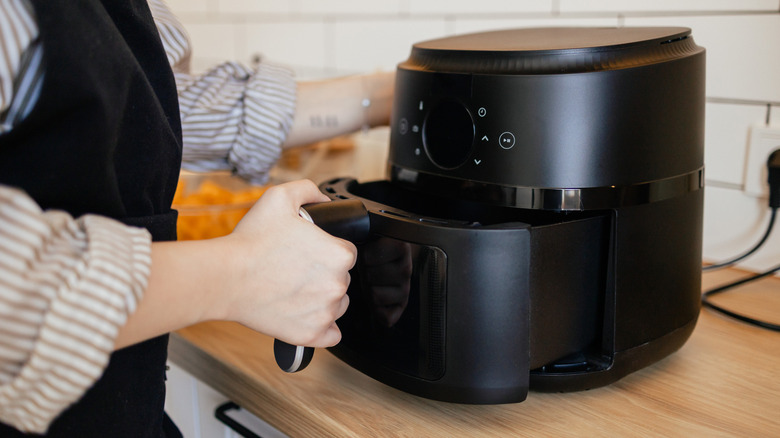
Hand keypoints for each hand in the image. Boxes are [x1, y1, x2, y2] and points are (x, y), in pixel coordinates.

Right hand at [217, 180, 356, 346]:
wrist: (224, 277)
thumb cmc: (251, 241)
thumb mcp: (280, 197)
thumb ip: (308, 190)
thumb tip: (324, 199)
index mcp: (339, 255)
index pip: (346, 253)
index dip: (327, 250)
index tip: (308, 252)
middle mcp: (337, 285)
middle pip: (341, 279)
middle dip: (323, 274)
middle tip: (296, 269)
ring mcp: (325, 313)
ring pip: (337, 305)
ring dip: (323, 299)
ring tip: (295, 289)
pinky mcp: (311, 334)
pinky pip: (330, 334)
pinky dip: (321, 327)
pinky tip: (304, 314)